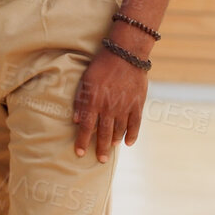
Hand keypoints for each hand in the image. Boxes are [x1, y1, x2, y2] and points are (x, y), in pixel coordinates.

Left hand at [71, 45, 146, 163]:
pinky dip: (132, 135)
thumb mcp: (85, 80)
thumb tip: (77, 120)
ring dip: (114, 141)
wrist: (125, 54)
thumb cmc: (101, 65)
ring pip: (119, 131)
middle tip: (100, 160)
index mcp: (94, 102)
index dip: (82, 141)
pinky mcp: (137, 104)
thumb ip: (80, 101)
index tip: (80, 153)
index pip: (86, 128)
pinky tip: (128, 143)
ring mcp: (125, 107)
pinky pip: (135, 124)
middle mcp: (109, 108)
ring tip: (110, 149)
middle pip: (103, 133)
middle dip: (100, 148)